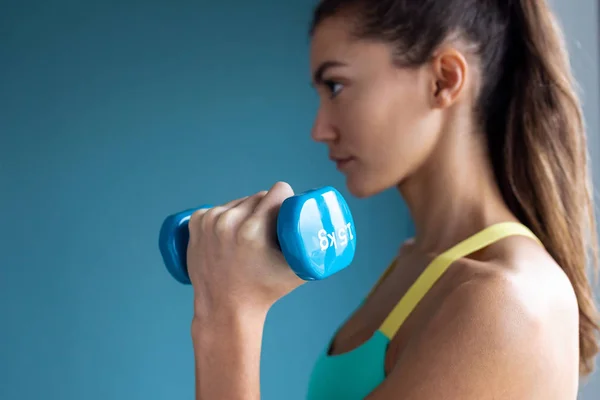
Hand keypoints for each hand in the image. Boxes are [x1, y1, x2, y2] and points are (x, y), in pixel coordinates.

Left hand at [186, 181, 305, 318]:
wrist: (224, 309)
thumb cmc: (264, 292)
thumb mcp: (296, 270)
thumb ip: (313, 248)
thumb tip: (329, 226)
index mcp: (252, 230)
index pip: (277, 191)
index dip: (286, 198)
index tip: (287, 210)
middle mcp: (228, 222)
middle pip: (258, 196)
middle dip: (267, 208)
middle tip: (271, 229)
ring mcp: (210, 222)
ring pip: (238, 202)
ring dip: (246, 211)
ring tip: (250, 233)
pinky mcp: (196, 223)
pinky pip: (218, 208)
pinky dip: (225, 215)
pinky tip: (229, 230)